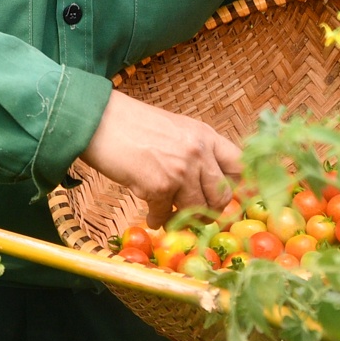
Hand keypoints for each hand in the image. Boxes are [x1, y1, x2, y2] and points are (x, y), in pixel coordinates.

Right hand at [81, 91, 241, 227]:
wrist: (100, 121)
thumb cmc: (133, 124)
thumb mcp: (175, 129)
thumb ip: (194, 151)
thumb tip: (205, 181)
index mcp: (205, 136)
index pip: (239, 165)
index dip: (236, 186)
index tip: (226, 197)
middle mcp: (199, 153)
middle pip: (222, 196)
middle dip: (210, 211)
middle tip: (196, 215)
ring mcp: (181, 171)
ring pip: (198, 211)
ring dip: (184, 219)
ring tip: (172, 217)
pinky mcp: (160, 187)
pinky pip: (166, 215)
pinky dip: (158, 219)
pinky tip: (151, 214)